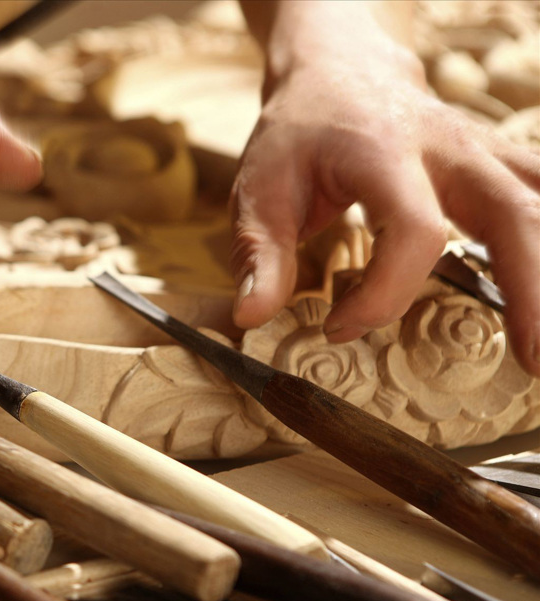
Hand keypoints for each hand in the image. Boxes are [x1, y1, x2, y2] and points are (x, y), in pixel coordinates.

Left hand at [230, 16, 539, 375]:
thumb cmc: (298, 136)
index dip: (385, 293)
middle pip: (514, 212)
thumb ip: (259, 253)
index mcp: (385, 153)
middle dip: (530, 289)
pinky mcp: (497, 166)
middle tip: (531, 362)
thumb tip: (252, 318)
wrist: (337, 74)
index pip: (415, 230)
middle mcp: (449, 148)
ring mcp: (482, 153)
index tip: (339, 329)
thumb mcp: (259, 189)